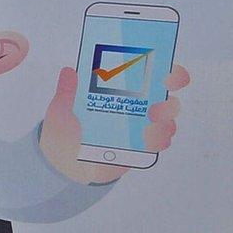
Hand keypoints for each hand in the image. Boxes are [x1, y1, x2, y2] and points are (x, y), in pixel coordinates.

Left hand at [40, 64, 188, 183]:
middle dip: (169, 104)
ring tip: (149, 129)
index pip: (152, 76)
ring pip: (166, 123)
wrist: (63, 161)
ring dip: (164, 125)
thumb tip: (68, 71)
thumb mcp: (62, 110)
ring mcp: (141, 128)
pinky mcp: (139, 148)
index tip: (170, 76)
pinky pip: (158, 143)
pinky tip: (147, 142)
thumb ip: (67, 92)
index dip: (169, 74)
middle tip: (156, 110)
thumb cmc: (64, 130)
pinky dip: (158, 142)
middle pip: (166, 100)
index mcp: (122, 91)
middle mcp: (136, 107)